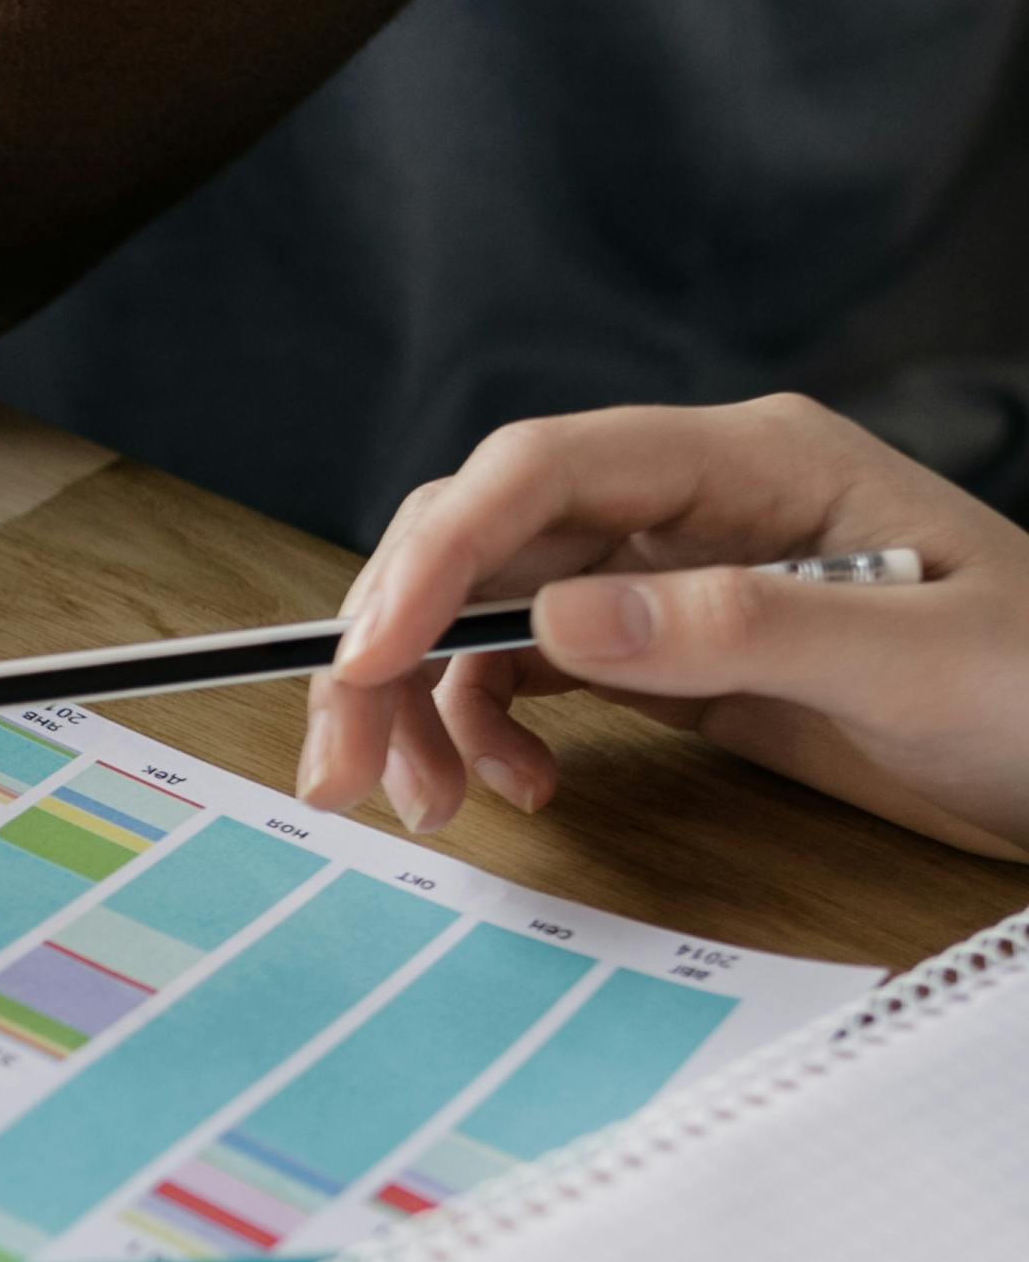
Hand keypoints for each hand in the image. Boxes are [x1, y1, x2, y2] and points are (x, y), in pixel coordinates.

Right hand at [301, 394, 1028, 863]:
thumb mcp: (918, 660)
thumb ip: (744, 628)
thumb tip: (565, 613)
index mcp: (753, 460)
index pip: (547, 468)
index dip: (439, 553)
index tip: (372, 654)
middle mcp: (694, 500)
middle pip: (489, 533)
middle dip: (394, 636)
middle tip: (343, 754)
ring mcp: (675, 571)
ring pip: (490, 603)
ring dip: (427, 698)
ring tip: (426, 801)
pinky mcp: (670, 645)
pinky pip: (535, 662)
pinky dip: (492, 724)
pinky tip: (518, 784)